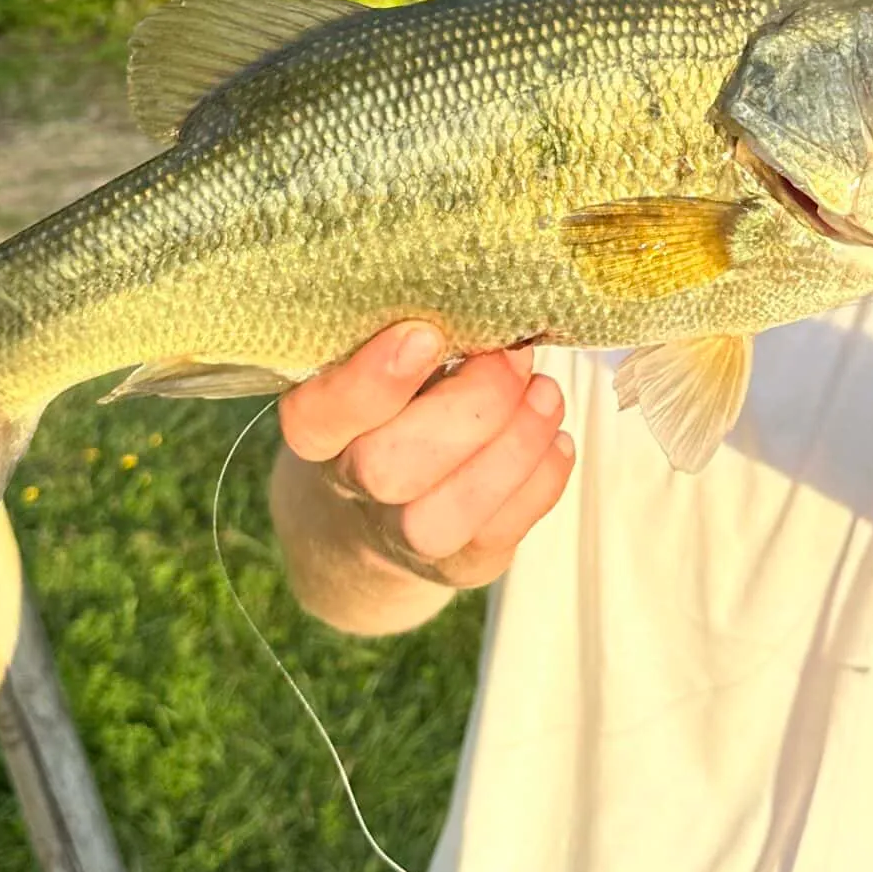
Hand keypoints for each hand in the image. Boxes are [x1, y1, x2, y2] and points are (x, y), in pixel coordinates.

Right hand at [278, 322, 575, 588]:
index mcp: (320, 429)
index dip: (370, 381)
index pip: (316, 417)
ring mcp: (401, 539)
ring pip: (441, 518)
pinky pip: (501, 533)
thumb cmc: (395, 408)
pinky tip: (555, 434)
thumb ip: (413, 340)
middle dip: (468, 406)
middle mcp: (350, 489)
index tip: (426, 335)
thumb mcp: (385, 364)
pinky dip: (541, 478)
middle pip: (385, 469)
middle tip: (513, 355)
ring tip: (546, 394)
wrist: (380, 512)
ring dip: (511, 447)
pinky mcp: (459, 564)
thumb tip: (483, 307)